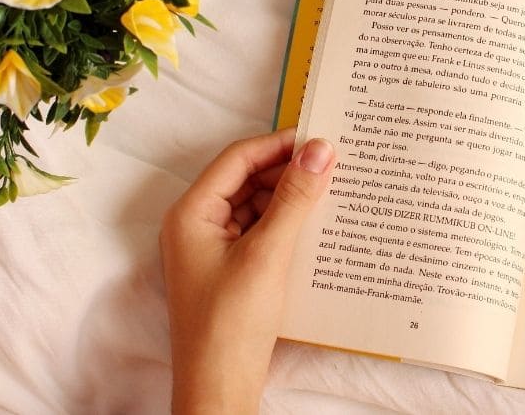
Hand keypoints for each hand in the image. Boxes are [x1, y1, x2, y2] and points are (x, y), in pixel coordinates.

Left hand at [160, 129, 335, 414]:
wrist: (220, 386)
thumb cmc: (231, 323)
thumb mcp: (268, 254)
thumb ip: (294, 199)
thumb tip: (319, 151)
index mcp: (191, 213)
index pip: (237, 159)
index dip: (278, 145)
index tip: (320, 139)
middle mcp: (197, 225)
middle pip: (246, 179)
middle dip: (288, 171)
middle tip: (333, 163)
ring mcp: (213, 248)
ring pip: (256, 205)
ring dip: (290, 198)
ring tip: (332, 190)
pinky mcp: (231, 269)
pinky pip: (261, 231)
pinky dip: (287, 224)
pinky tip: (317, 225)